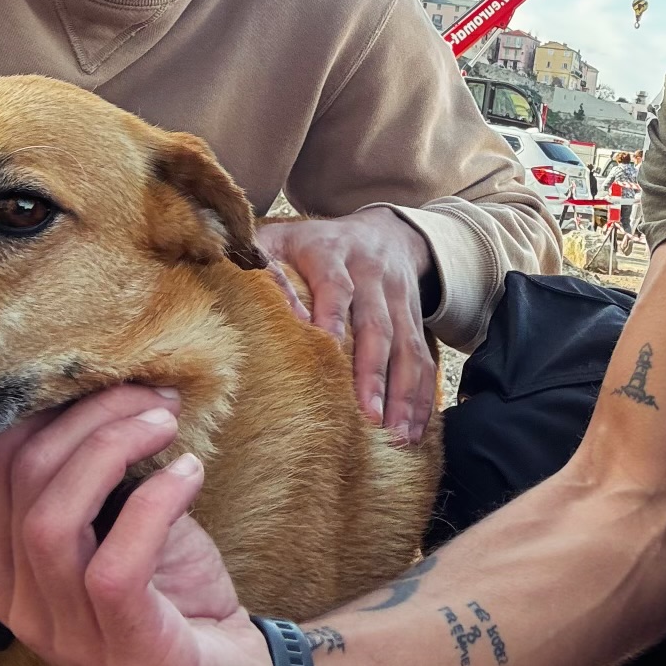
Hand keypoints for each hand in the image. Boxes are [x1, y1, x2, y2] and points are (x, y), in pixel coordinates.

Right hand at [0, 385, 273, 665]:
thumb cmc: (172, 591)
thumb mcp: (120, 525)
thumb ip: (98, 477)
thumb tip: (111, 391)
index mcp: (7, 569)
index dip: (45, 408)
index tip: (108, 383)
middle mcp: (22, 605)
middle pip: (21, 479)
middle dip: (90, 417)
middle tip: (152, 399)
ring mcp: (67, 633)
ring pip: (52, 519)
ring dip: (114, 449)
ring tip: (166, 425)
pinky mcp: (123, 647)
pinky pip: (115, 564)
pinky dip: (155, 501)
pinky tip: (190, 473)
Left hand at [257, 209, 436, 443]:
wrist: (387, 230)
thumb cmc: (317, 245)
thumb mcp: (283, 238)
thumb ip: (259, 260)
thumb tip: (241, 290)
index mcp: (333, 252)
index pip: (335, 285)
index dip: (331, 314)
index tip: (327, 346)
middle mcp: (372, 275)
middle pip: (377, 325)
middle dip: (373, 373)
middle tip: (366, 415)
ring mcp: (399, 299)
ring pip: (407, 347)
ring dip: (402, 393)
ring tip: (396, 434)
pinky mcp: (416, 320)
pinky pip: (424, 359)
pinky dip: (422, 396)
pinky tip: (415, 430)